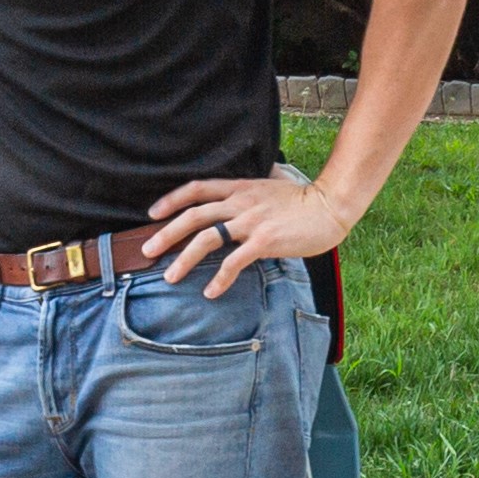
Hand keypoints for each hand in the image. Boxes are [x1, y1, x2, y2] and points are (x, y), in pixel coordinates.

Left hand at [144, 174, 355, 296]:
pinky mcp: (265, 240)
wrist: (331, 204)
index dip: (171, 200)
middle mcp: (240, 202)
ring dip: (184, 259)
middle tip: (147, 251)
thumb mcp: (270, 186)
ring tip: (170, 276)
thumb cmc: (303, 199)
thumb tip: (239, 195)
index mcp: (239, 188)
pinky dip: (220, 278)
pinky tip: (210, 291)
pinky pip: (235, 261)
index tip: (152, 213)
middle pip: (193, 215)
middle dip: (166, 234)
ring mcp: (251, 221)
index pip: (197, 189)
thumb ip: (250, 192)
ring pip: (206, 238)